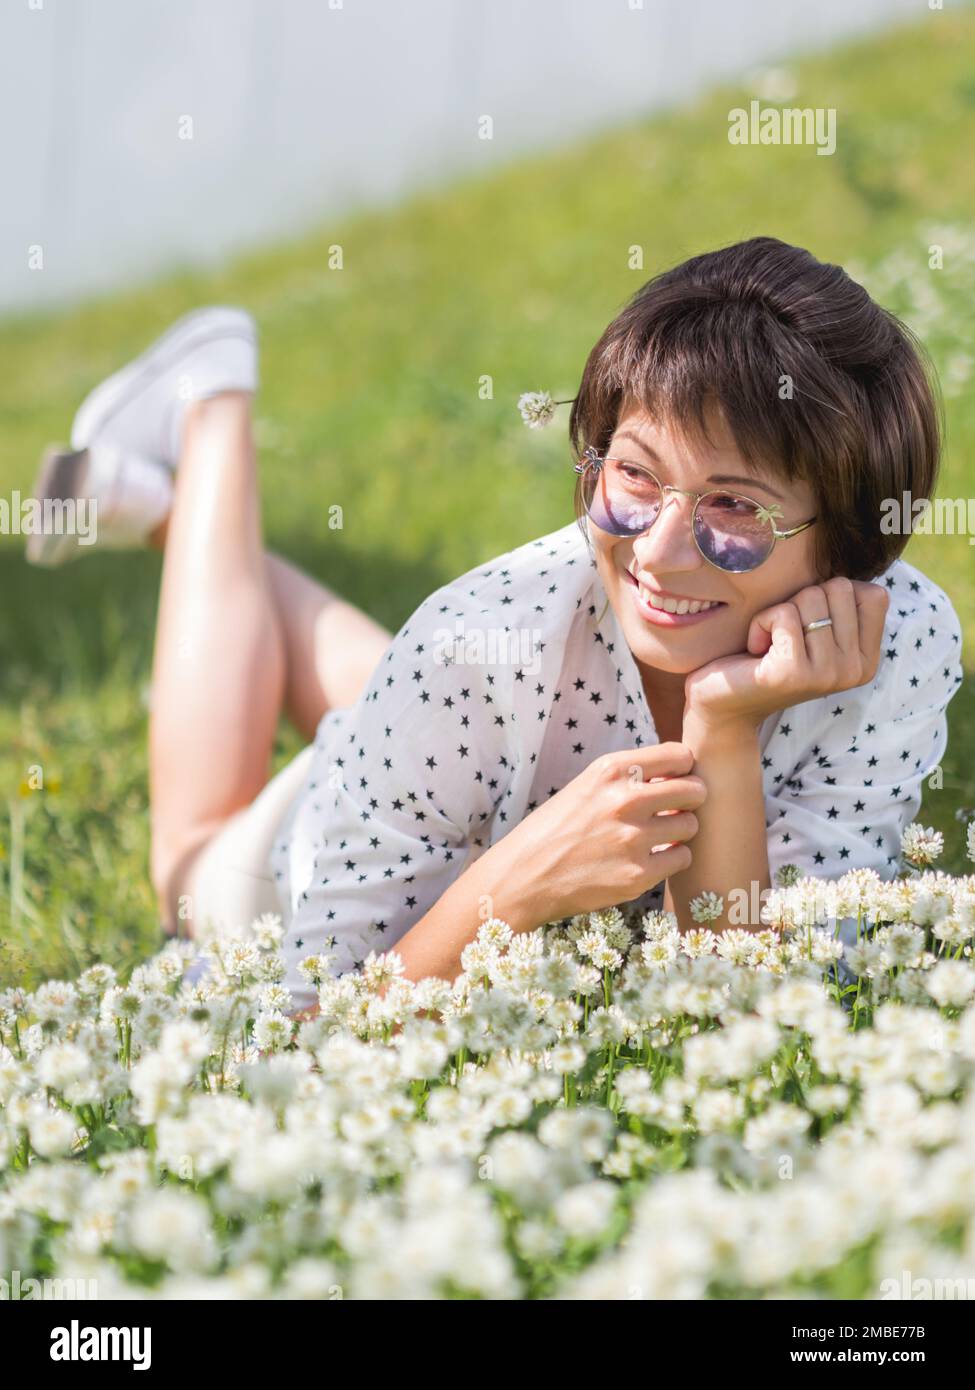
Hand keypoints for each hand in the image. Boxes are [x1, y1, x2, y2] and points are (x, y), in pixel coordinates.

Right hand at [500, 742, 706, 921]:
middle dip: (690, 800)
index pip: (679, 755)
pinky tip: (650, 859)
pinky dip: (671, 859)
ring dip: (680, 832)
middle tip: (675, 810)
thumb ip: (630, 777)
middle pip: (695, 790)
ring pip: (690, 826)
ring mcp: (633, 839)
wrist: (523, 876)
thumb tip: (681, 773)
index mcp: (611, 770)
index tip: (675, 781)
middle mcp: (625, 800)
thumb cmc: (556, 829)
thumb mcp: (587, 786)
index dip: (683, 769)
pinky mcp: (638, 875)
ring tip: (657, 837)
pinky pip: (682, 858)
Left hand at [683, 577, 888, 734]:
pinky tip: (755, 648)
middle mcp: (854, 671)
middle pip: (840, 588)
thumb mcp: (816, 632)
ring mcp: (827, 674)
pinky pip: (783, 614)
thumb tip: (845, 571)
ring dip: (780, 611)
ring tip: (770, 643)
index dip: (833, 594)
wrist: (724, 705)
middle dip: (803, 599)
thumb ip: (840, 606)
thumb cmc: (768, 656)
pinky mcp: (793, 672)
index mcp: (865, 660)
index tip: (809, 622)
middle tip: (785, 633)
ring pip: (811, 597)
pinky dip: (761, 622)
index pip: (875, 595)